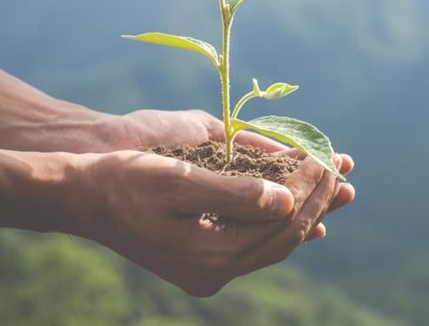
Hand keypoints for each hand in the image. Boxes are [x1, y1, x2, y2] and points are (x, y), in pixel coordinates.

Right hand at [78, 149, 349, 296]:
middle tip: (343, 168)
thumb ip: (234, 193)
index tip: (328, 157)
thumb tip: (287, 200)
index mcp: (210, 255)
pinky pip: (258, 246)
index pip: (280, 222)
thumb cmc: (126, 181)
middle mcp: (215, 271)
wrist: (84, 198)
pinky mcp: (206, 261)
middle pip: (285, 236)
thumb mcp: (178, 180)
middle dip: (318, 200)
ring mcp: (210, 271)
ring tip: (339, 188)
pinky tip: (308, 219)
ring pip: (276, 243)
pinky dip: (284, 227)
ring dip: (308, 212)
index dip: (309, 188)